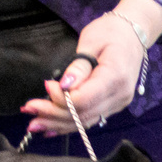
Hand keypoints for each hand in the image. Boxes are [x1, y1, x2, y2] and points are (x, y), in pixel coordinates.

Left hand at [21, 0, 161, 134]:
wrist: (134, 34)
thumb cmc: (111, 32)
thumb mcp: (92, 42)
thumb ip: (79, 66)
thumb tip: (65, 86)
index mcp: (116, 77)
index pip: (84, 99)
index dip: (60, 98)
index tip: (45, 85)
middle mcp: (120, 95)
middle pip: (83, 113)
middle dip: (53, 114)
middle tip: (28, 109)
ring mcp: (119, 102)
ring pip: (86, 121)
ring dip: (58, 124)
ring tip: (34, 124)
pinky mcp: (114, 105)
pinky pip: (91, 119)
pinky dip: (70, 124)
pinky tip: (52, 129)